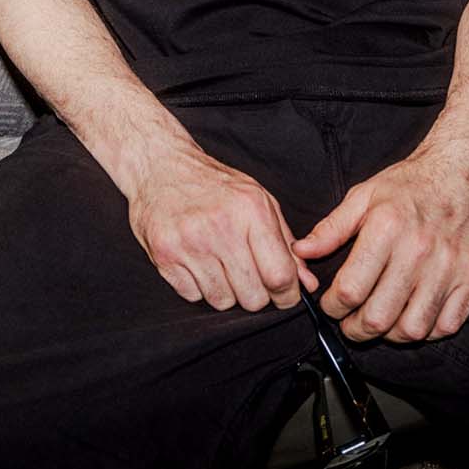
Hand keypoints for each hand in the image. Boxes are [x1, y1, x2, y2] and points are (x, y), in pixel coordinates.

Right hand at [127, 142, 319, 312]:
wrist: (162, 167)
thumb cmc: (215, 185)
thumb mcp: (259, 201)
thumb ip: (285, 243)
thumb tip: (307, 283)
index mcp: (251, 210)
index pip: (279, 275)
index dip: (287, 294)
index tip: (285, 295)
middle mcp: (221, 226)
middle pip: (253, 297)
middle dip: (256, 293)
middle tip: (248, 274)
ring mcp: (190, 243)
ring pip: (223, 301)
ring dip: (226, 290)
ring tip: (219, 263)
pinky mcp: (165, 255)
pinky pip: (193, 296)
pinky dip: (198, 286)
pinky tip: (197, 261)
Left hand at [293, 146, 468, 341]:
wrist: (460, 172)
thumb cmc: (409, 184)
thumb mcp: (363, 195)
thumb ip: (331, 227)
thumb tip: (301, 251)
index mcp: (387, 227)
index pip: (351, 289)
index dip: (332, 307)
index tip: (331, 306)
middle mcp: (418, 250)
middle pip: (379, 316)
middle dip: (355, 329)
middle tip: (349, 323)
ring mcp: (449, 267)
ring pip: (413, 329)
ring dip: (389, 336)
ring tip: (379, 322)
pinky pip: (447, 325)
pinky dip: (426, 332)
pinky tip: (412, 317)